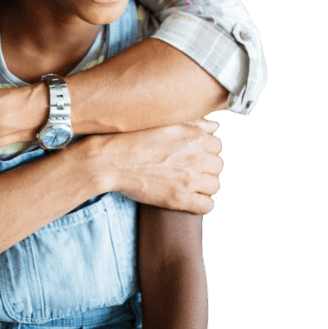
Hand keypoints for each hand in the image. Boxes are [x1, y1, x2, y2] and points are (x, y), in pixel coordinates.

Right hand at [82, 119, 222, 214]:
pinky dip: (201, 203)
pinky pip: (207, 206)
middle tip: (188, 168)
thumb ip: (194, 123)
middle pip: (218, 166)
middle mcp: (196, 157)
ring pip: (215, 186)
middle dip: (206, 167)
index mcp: (194, 136)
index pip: (217, 145)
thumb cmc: (131, 137)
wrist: (109, 160)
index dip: (205, 149)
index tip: (192, 153)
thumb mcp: (163, 122)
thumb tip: (216, 127)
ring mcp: (189, 179)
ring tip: (188, 183)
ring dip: (204, 185)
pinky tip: (189, 198)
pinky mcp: (180, 199)